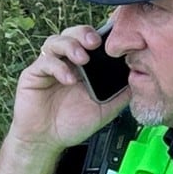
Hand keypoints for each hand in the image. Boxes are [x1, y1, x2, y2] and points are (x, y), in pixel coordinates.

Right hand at [8, 25, 130, 150]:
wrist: (46, 140)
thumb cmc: (72, 124)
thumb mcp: (105, 110)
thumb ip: (120, 94)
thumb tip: (139, 79)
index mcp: (84, 67)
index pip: (91, 41)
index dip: (102, 36)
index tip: (114, 39)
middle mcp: (66, 62)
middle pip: (73, 33)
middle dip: (85, 33)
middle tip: (95, 43)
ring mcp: (50, 66)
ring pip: (56, 41)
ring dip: (71, 45)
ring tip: (82, 59)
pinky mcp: (33, 73)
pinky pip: (44, 61)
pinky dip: (58, 67)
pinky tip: (68, 79)